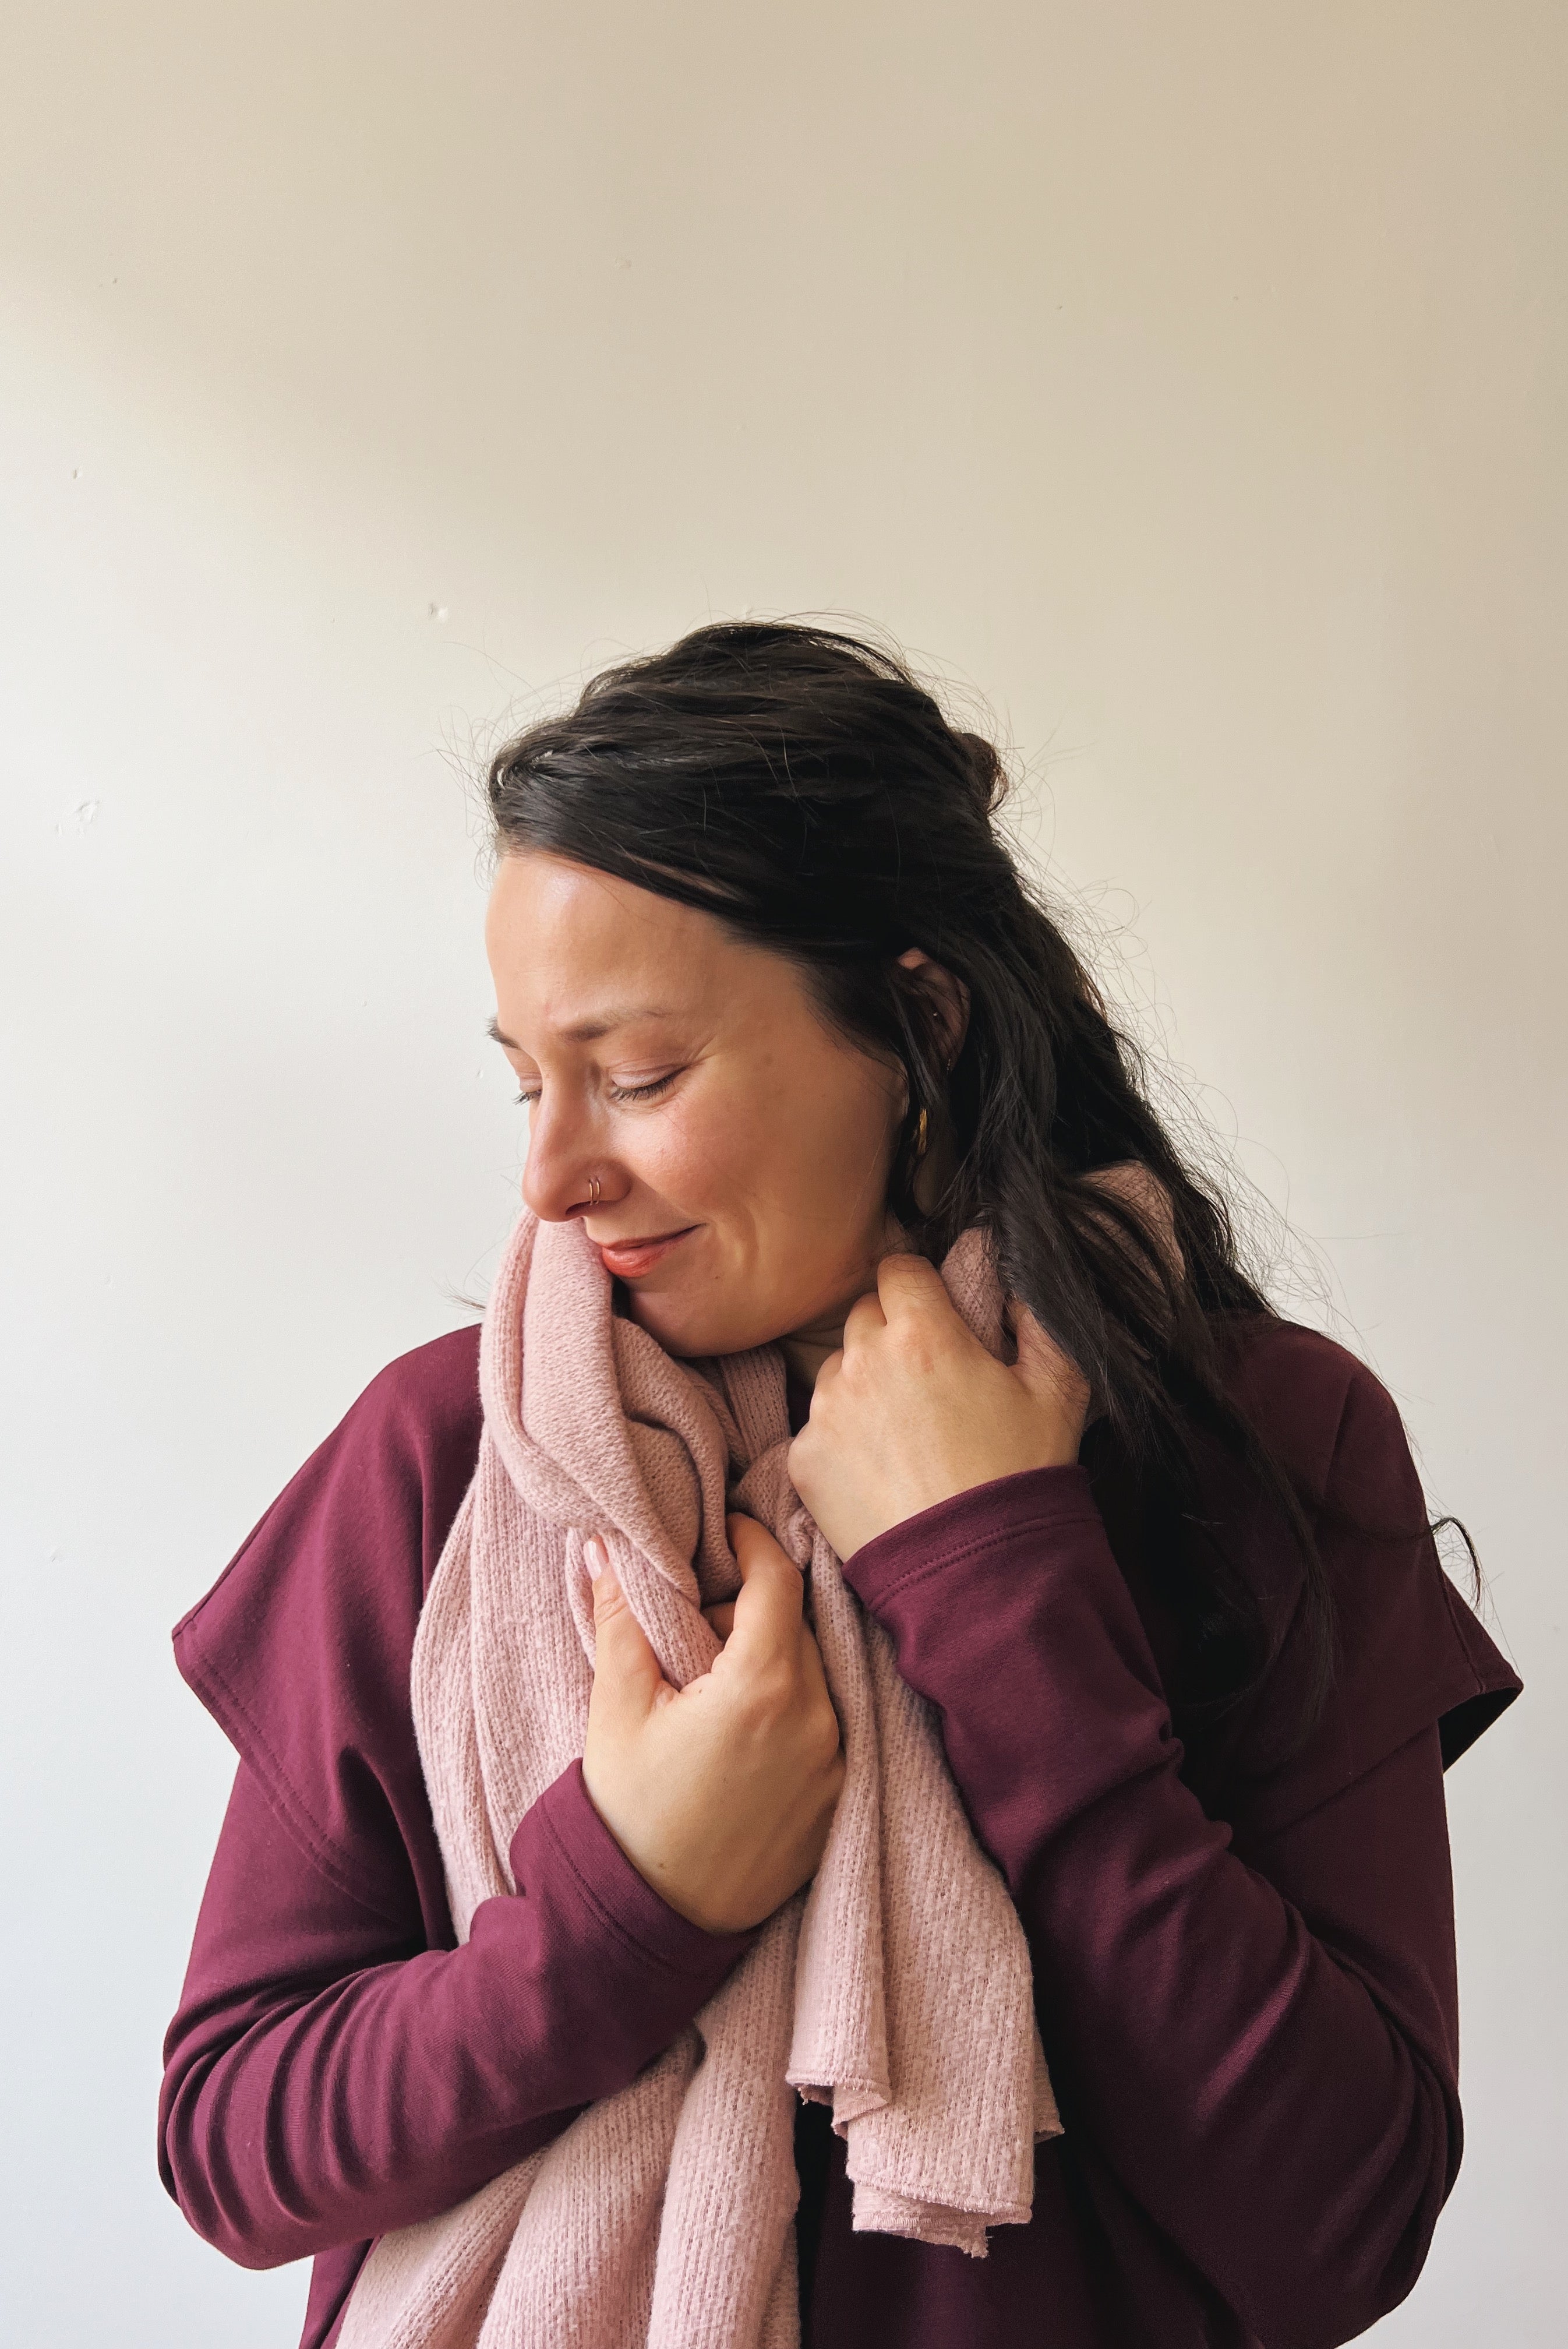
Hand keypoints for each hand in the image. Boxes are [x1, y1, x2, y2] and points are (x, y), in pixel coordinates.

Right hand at [580, 1514, 844, 1933]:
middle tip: (695, 1620)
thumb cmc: (627, 1814)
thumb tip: (605, 1547)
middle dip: (749, 1607)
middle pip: (796, 1625)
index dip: (751, 1542)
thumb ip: (622, 1617)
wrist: (650, 1925)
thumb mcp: (617, 1709)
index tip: (725, 1529)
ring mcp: (837, 1764)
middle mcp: (818, 1721)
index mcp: (765, 1688)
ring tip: (710, 1680)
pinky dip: (788, 1706)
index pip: (779, 1579)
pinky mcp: (840, 1798)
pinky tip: (737, 1728)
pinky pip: (824, 1723)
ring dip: (770, 1658)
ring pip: (812, 1673)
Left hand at [788, 1254, 1089, 1561]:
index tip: (935, 1314)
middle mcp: (863, 1362)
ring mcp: (826, 1411)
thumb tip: (1014, 1284)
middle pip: (865, 1317)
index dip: (920, 1289)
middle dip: (892, 1335)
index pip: (900, 1269)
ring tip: (906, 1434)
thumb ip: (1039, 1321)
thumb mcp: (1058, 1391)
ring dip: (863, 1386)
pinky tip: (881, 1469)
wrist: (979, 1573)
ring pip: (837, 1370)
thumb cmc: (1021, 1477)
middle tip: (928, 1381)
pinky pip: (817, 1426)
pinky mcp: (805, 1460)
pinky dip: (841, 1440)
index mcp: (923, 1334)